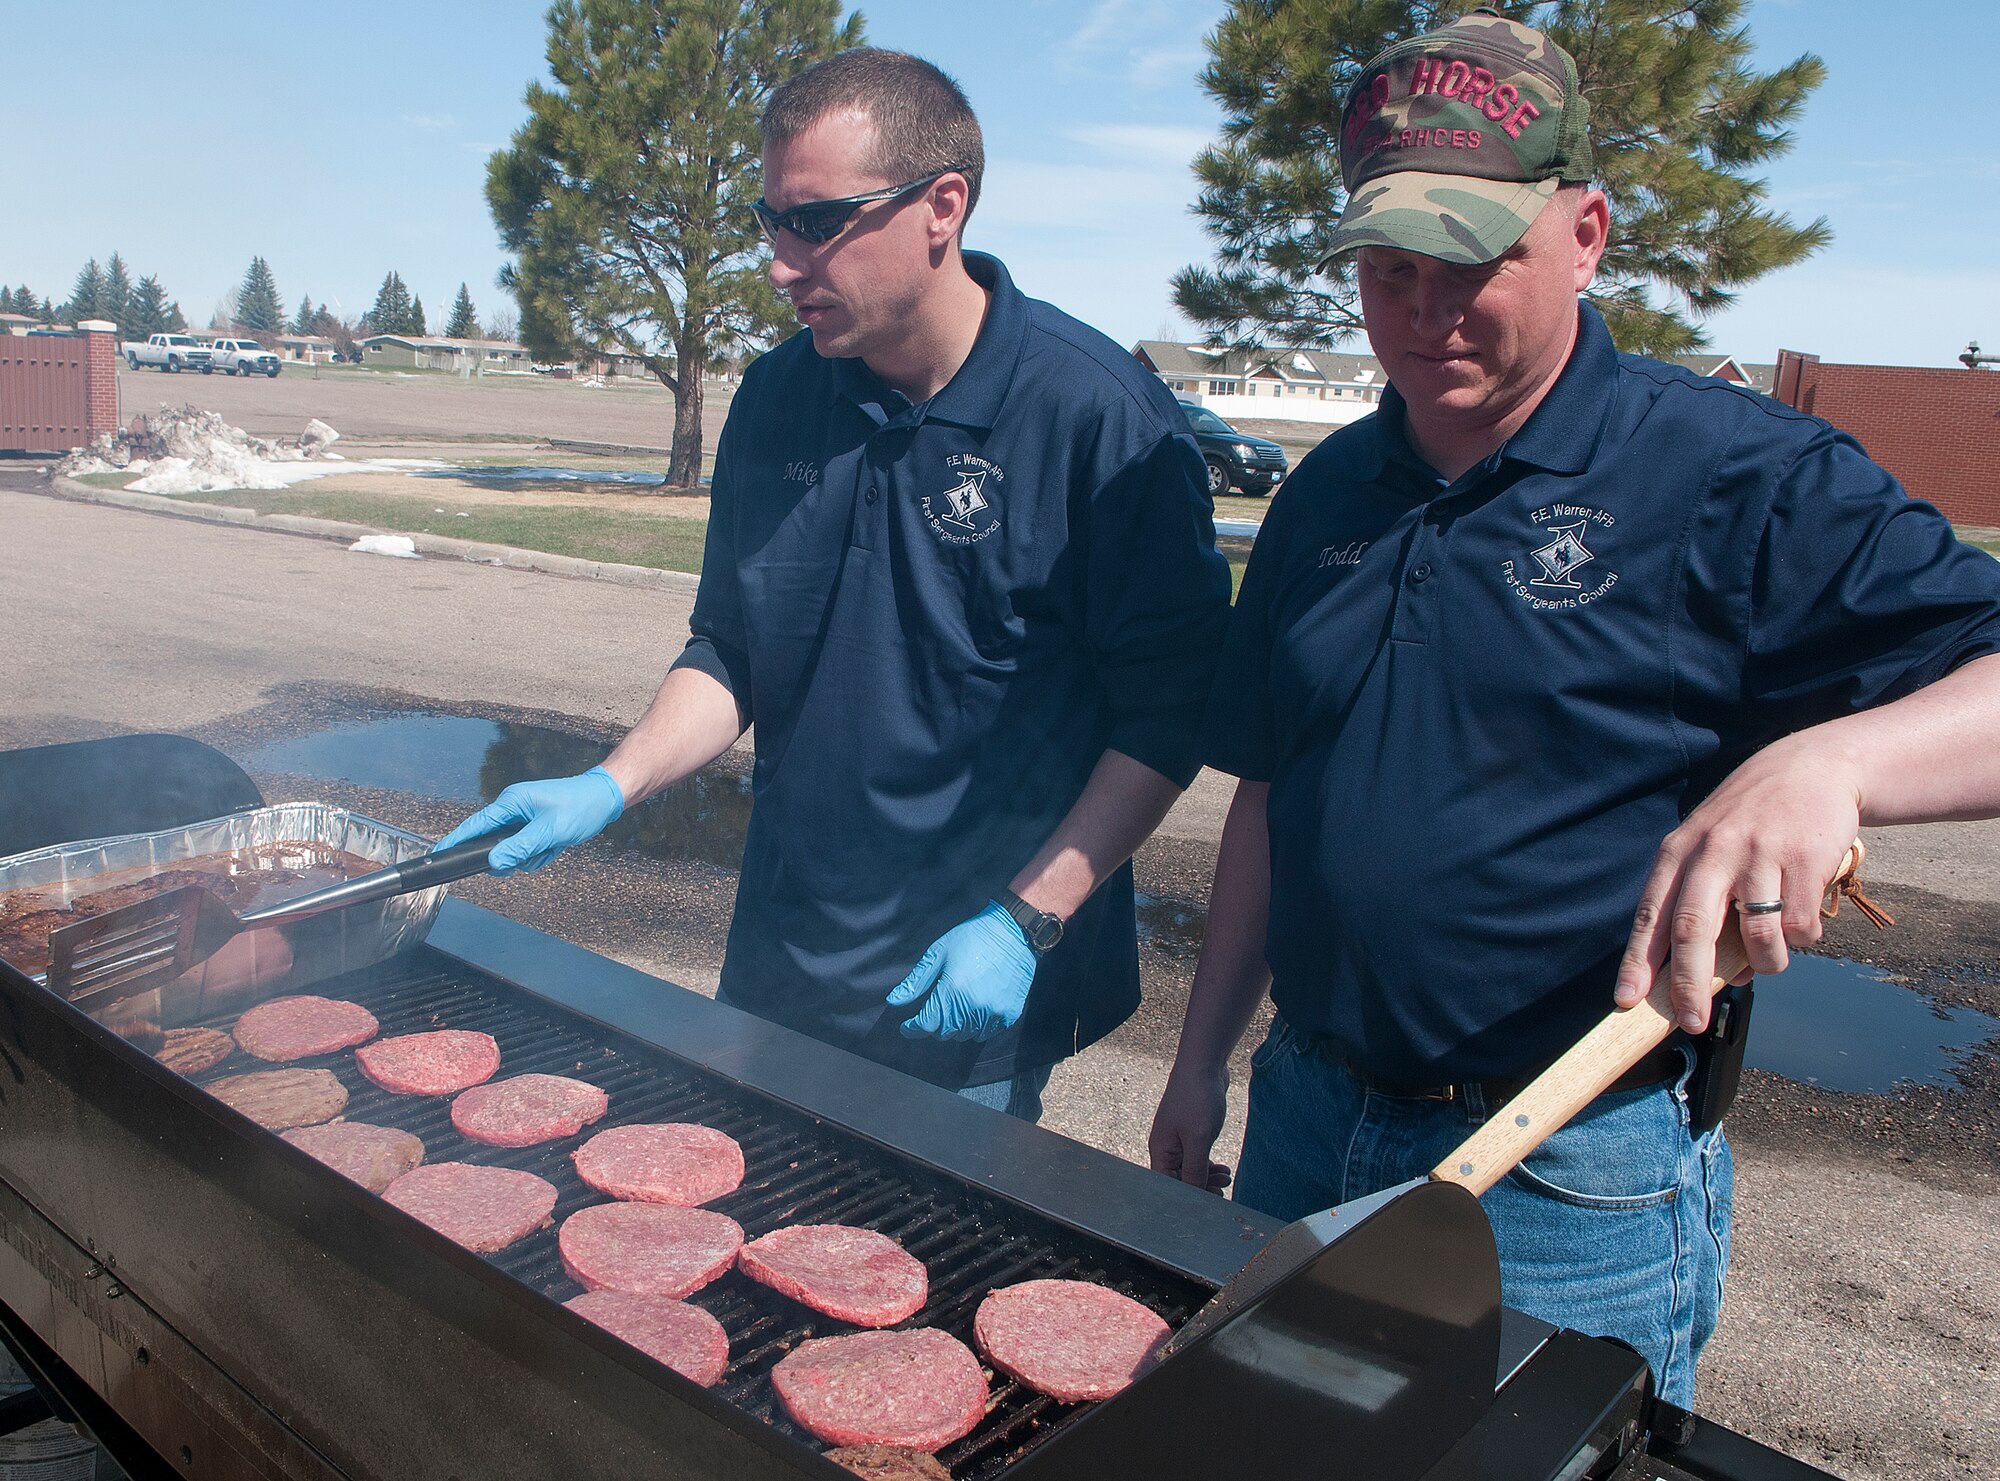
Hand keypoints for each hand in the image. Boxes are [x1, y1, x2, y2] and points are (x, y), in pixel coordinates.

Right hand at [435, 767, 624, 874]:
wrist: (605, 798)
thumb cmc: (580, 807)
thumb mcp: (549, 831)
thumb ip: (520, 847)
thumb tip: (494, 863)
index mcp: (511, 802)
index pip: (475, 825)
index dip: (456, 841)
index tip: (438, 855)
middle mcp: (514, 809)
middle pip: (494, 843)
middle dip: (513, 855)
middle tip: (533, 853)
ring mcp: (524, 819)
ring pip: (513, 851)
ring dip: (532, 855)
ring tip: (553, 844)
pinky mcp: (535, 828)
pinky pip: (529, 850)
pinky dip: (542, 853)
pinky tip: (557, 845)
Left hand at [886, 902, 1036, 1042]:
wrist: (1012, 932)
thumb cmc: (972, 938)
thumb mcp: (938, 954)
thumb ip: (916, 982)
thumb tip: (893, 1001)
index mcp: (952, 990)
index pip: (927, 1025)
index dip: (913, 1028)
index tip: (907, 1027)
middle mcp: (973, 1006)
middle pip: (945, 1032)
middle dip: (934, 1024)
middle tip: (935, 1008)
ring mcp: (993, 1012)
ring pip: (965, 1035)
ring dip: (955, 1026)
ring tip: (956, 1006)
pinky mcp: (1009, 1014)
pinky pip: (985, 1033)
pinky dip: (976, 1027)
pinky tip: (974, 1009)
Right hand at [1148, 1063, 1232, 1192]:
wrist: (1203, 1064)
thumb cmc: (1197, 1099)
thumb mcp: (1198, 1139)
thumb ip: (1194, 1170)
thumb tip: (1193, 1194)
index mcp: (1160, 1150)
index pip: (1168, 1185)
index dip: (1186, 1197)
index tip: (1208, 1202)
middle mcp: (1165, 1145)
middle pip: (1179, 1178)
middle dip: (1201, 1187)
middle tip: (1223, 1191)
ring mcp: (1177, 1137)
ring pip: (1190, 1167)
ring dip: (1208, 1176)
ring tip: (1227, 1178)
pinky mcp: (1190, 1129)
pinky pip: (1197, 1155)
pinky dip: (1209, 1164)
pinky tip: (1222, 1168)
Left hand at [1615, 733, 1860, 1032]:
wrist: (1814, 767)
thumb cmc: (1754, 820)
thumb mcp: (1713, 847)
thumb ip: (1705, 905)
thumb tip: (1715, 978)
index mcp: (1680, 850)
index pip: (1651, 913)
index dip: (1638, 960)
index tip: (1627, 1000)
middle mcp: (1714, 850)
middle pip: (1692, 929)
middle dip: (1688, 984)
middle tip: (1691, 1021)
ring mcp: (1760, 853)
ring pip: (1756, 936)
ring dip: (1765, 965)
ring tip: (1771, 963)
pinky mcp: (1805, 859)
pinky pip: (1800, 926)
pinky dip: (1802, 940)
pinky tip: (1803, 924)